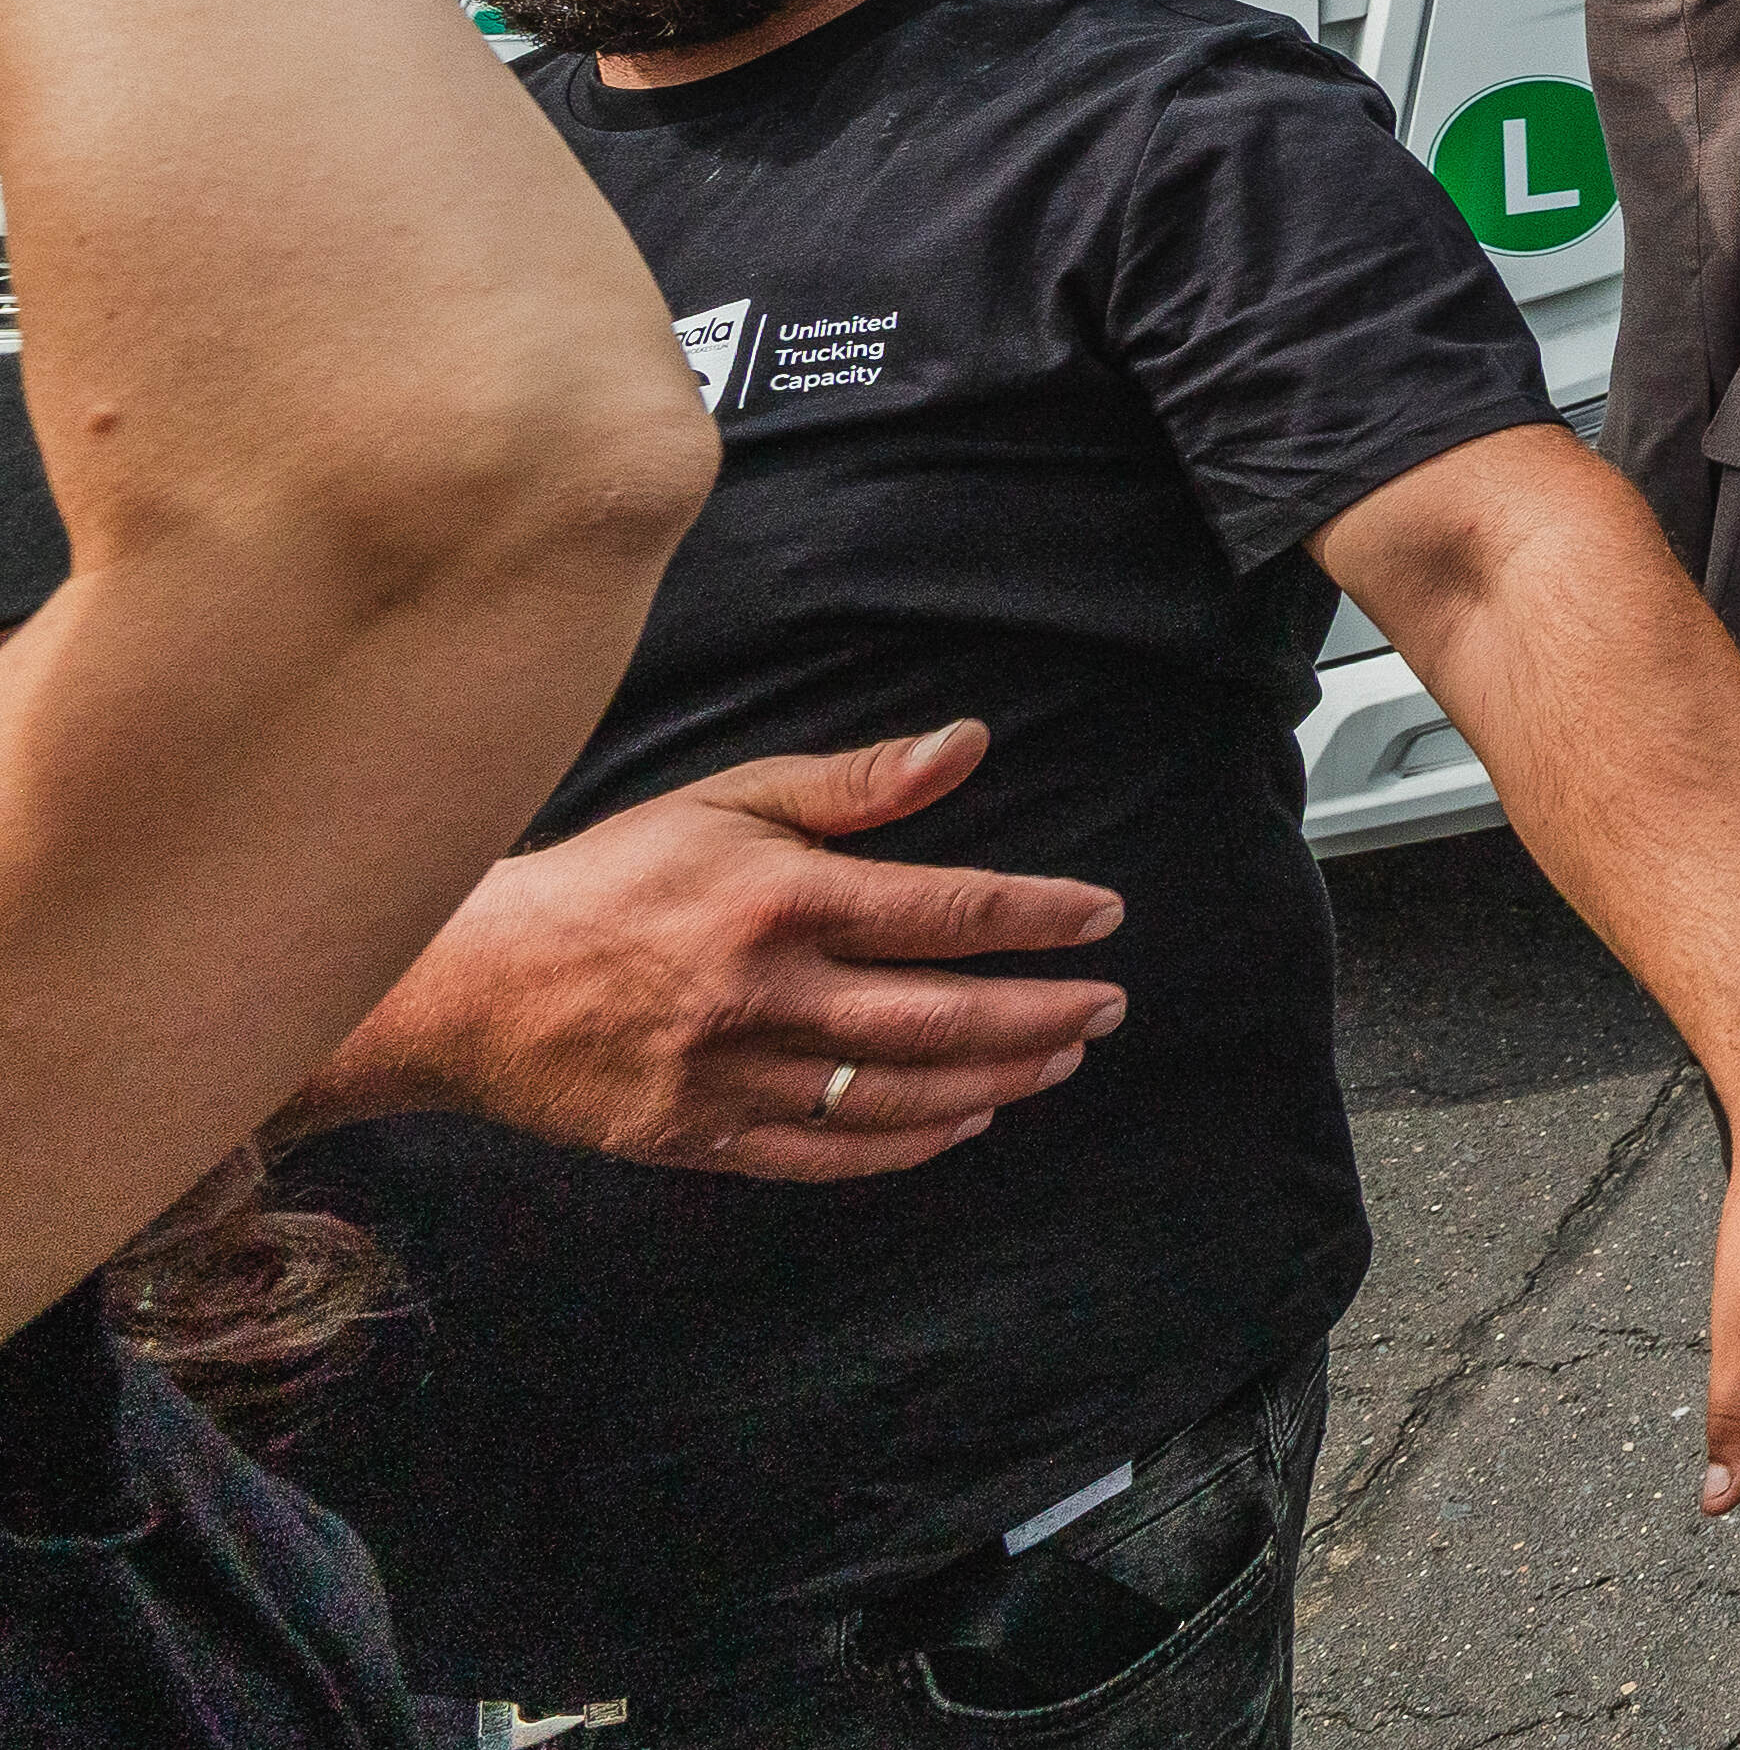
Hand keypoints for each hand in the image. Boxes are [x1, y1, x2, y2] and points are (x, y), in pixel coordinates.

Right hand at [309, 723, 1121, 1179]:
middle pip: (939, 1016)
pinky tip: (964, 1118)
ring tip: (1059, 1059)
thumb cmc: (614, 876)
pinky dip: (908, 1143)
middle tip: (1108, 1006)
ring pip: (896, 1093)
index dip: (1038, 917)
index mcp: (781, 900)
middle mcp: (765, 994)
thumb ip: (856, 785)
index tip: (1103, 918)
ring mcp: (732, 1077)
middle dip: (1040, 1013)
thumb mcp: (730, 801)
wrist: (471, 982)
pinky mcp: (701, 1137)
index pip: (945, 910)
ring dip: (995, 1078)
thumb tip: (968, 744)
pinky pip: (827, 1155)